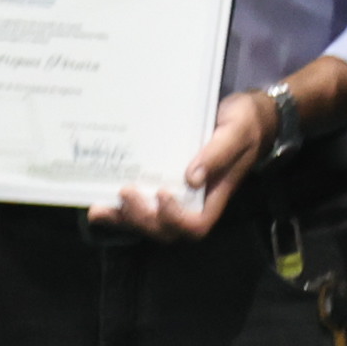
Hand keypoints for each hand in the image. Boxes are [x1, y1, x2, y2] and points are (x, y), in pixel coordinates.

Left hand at [93, 91, 270, 239]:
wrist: (246, 114)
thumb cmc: (245, 124)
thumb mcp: (236, 133)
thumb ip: (217, 154)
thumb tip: (191, 178)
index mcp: (215, 194)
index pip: (195, 225)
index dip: (175, 219)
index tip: (164, 193)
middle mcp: (194, 201)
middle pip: (166, 230)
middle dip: (142, 218)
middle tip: (126, 192)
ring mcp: (178, 195)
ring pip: (149, 222)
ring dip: (124, 219)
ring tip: (100, 209)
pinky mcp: (164, 183)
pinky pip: (142, 205)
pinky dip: (119, 209)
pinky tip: (100, 202)